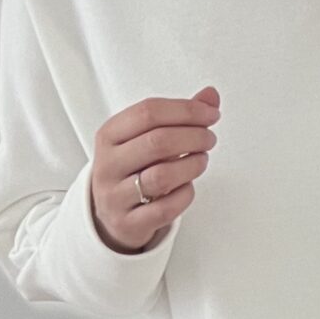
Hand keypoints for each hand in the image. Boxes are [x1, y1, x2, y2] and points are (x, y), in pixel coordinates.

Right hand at [90, 86, 219, 253]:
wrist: (111, 215)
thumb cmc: (134, 169)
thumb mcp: (146, 138)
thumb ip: (179, 116)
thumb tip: (211, 96)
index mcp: (109, 135)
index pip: (148, 112)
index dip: (186, 110)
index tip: (210, 114)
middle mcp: (108, 164)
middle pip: (157, 142)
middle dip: (193, 137)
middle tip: (210, 139)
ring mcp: (115, 196)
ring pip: (162, 176)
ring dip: (192, 165)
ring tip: (201, 160)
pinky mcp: (129, 223)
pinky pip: (166, 208)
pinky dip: (185, 194)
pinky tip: (188, 186)